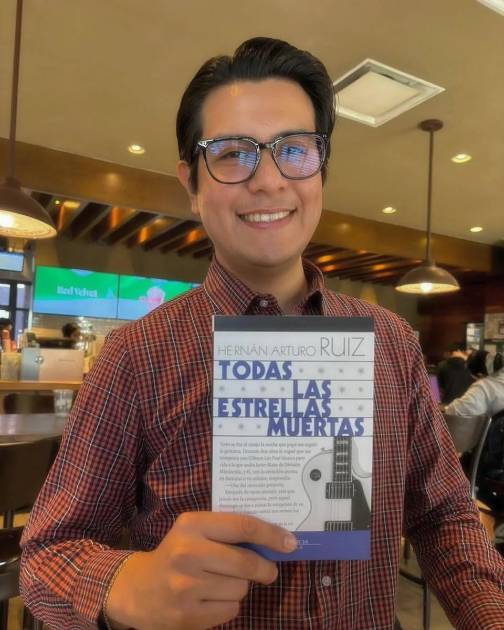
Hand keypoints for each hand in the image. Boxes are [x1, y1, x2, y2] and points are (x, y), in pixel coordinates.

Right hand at [105, 511, 296, 629]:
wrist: (138, 589)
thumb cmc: (176, 554)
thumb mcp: (195, 531)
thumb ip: (227, 531)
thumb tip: (275, 540)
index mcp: (191, 525)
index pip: (242, 526)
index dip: (271, 535)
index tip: (291, 543)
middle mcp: (187, 552)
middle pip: (247, 562)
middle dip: (265, 568)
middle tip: (268, 571)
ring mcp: (186, 586)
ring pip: (241, 588)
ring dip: (241, 587)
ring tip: (221, 583)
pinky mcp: (187, 615)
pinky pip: (231, 610)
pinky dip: (229, 605)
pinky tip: (211, 599)